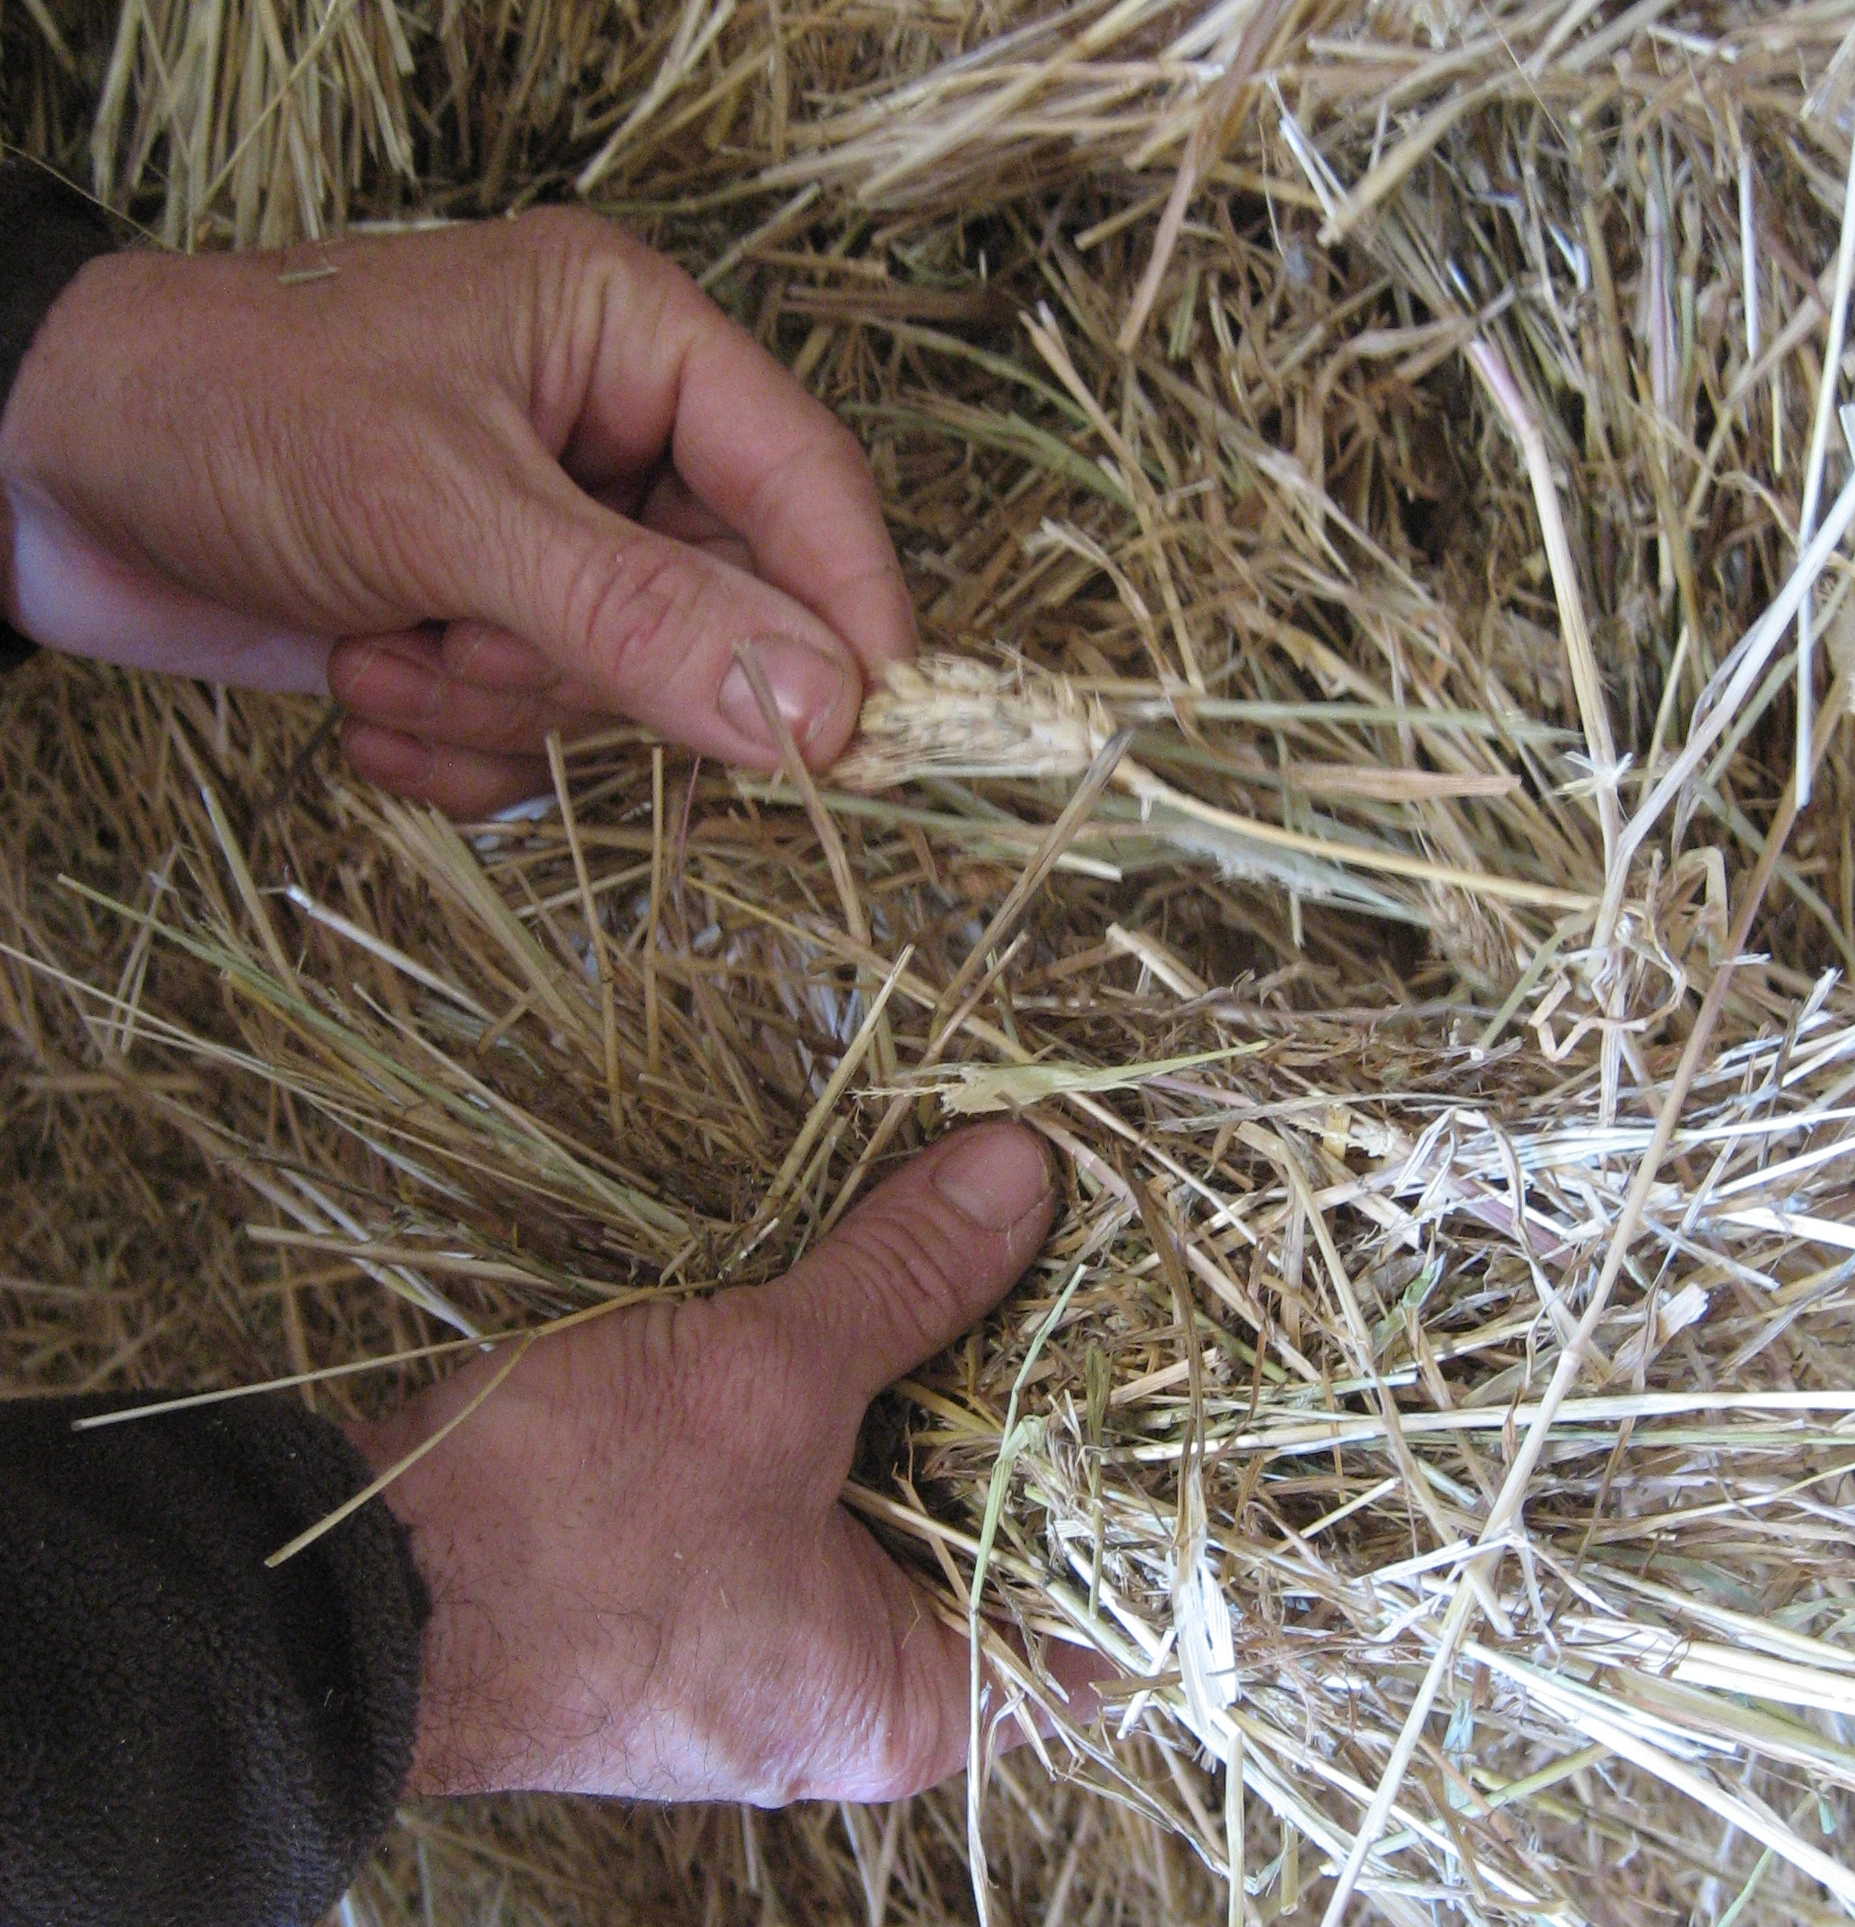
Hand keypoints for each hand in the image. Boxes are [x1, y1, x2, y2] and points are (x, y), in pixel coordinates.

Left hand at [0, 210, 913, 816]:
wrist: (41, 474)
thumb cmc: (233, 416)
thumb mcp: (447, 507)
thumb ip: (642, 617)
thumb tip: (824, 717)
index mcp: (633, 344)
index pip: (807, 486)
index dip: (850, 614)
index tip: (866, 741)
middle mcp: (612, 444)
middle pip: (719, 617)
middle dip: (584, 667)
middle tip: (471, 645)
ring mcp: (551, 547)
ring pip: (620, 699)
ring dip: (490, 706)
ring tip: (378, 647)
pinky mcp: (486, 634)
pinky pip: (538, 747)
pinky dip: (450, 748)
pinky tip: (358, 690)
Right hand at [357, 1124, 1080, 1803]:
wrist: (337, 1598)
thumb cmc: (563, 1536)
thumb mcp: (761, 1386)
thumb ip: (905, 1281)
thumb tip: (1024, 1173)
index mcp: (909, 1701)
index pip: (1095, 1624)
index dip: (1147, 1506)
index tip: (1182, 1375)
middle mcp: (851, 1682)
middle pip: (999, 1532)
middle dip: (1037, 1397)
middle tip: (1093, 1260)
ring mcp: (771, 1628)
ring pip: (900, 1489)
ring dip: (932, 1373)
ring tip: (999, 1239)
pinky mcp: (699, 1568)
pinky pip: (816, 1473)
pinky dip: (848, 1385)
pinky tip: (873, 1278)